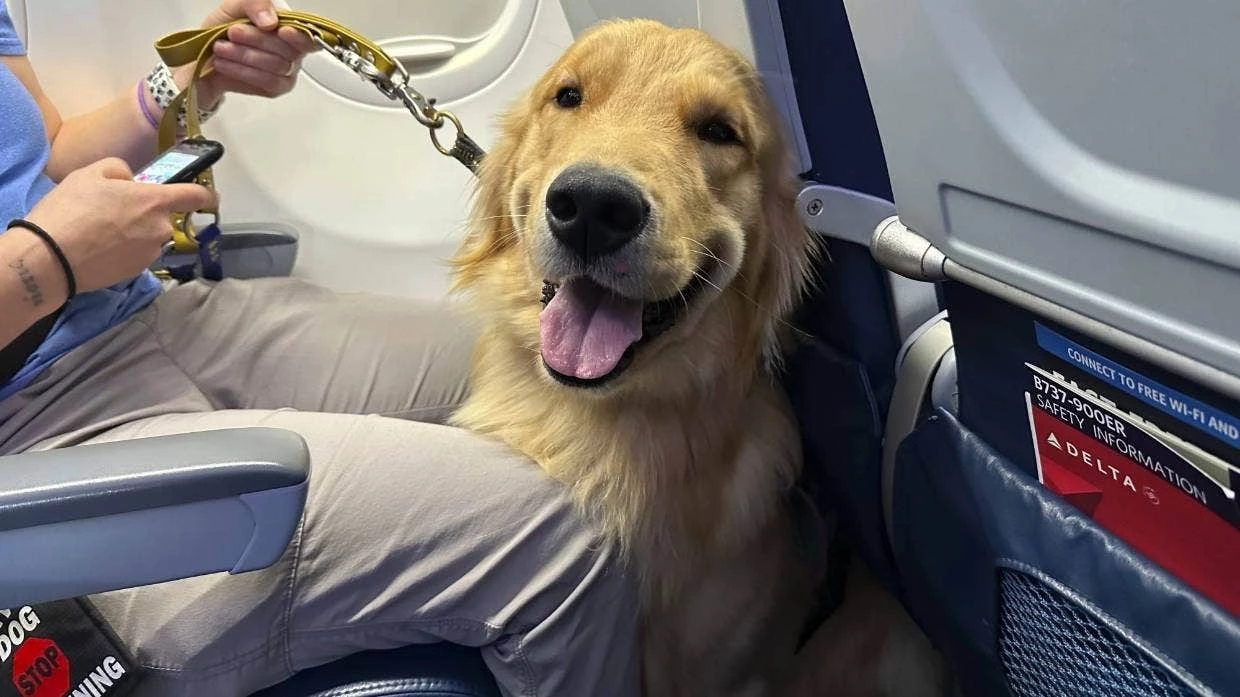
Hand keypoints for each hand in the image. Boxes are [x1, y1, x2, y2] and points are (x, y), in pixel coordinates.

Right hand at [22, 158, 216, 293]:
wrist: (50, 257)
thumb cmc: (70, 209)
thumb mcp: (90, 173)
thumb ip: (120, 170)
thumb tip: (131, 181)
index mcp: (155, 201)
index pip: (195, 196)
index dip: (206, 194)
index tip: (210, 197)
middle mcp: (161, 228)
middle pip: (162, 217)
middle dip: (143, 213)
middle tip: (111, 212)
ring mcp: (151, 253)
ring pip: (148, 236)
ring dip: (133, 233)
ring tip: (99, 231)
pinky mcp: (137, 272)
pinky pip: (136, 254)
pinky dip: (123, 250)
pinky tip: (98, 247)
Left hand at [181, 0, 316, 106]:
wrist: (204, 56)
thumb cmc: (223, 29)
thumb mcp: (235, 6)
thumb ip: (255, 3)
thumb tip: (270, 21)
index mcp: (289, 29)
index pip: (308, 35)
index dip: (299, 36)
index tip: (281, 30)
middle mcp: (293, 51)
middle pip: (288, 50)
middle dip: (256, 40)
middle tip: (232, 33)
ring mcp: (287, 71)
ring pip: (276, 66)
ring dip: (245, 56)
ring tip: (220, 48)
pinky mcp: (276, 88)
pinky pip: (267, 82)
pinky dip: (243, 72)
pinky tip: (225, 64)